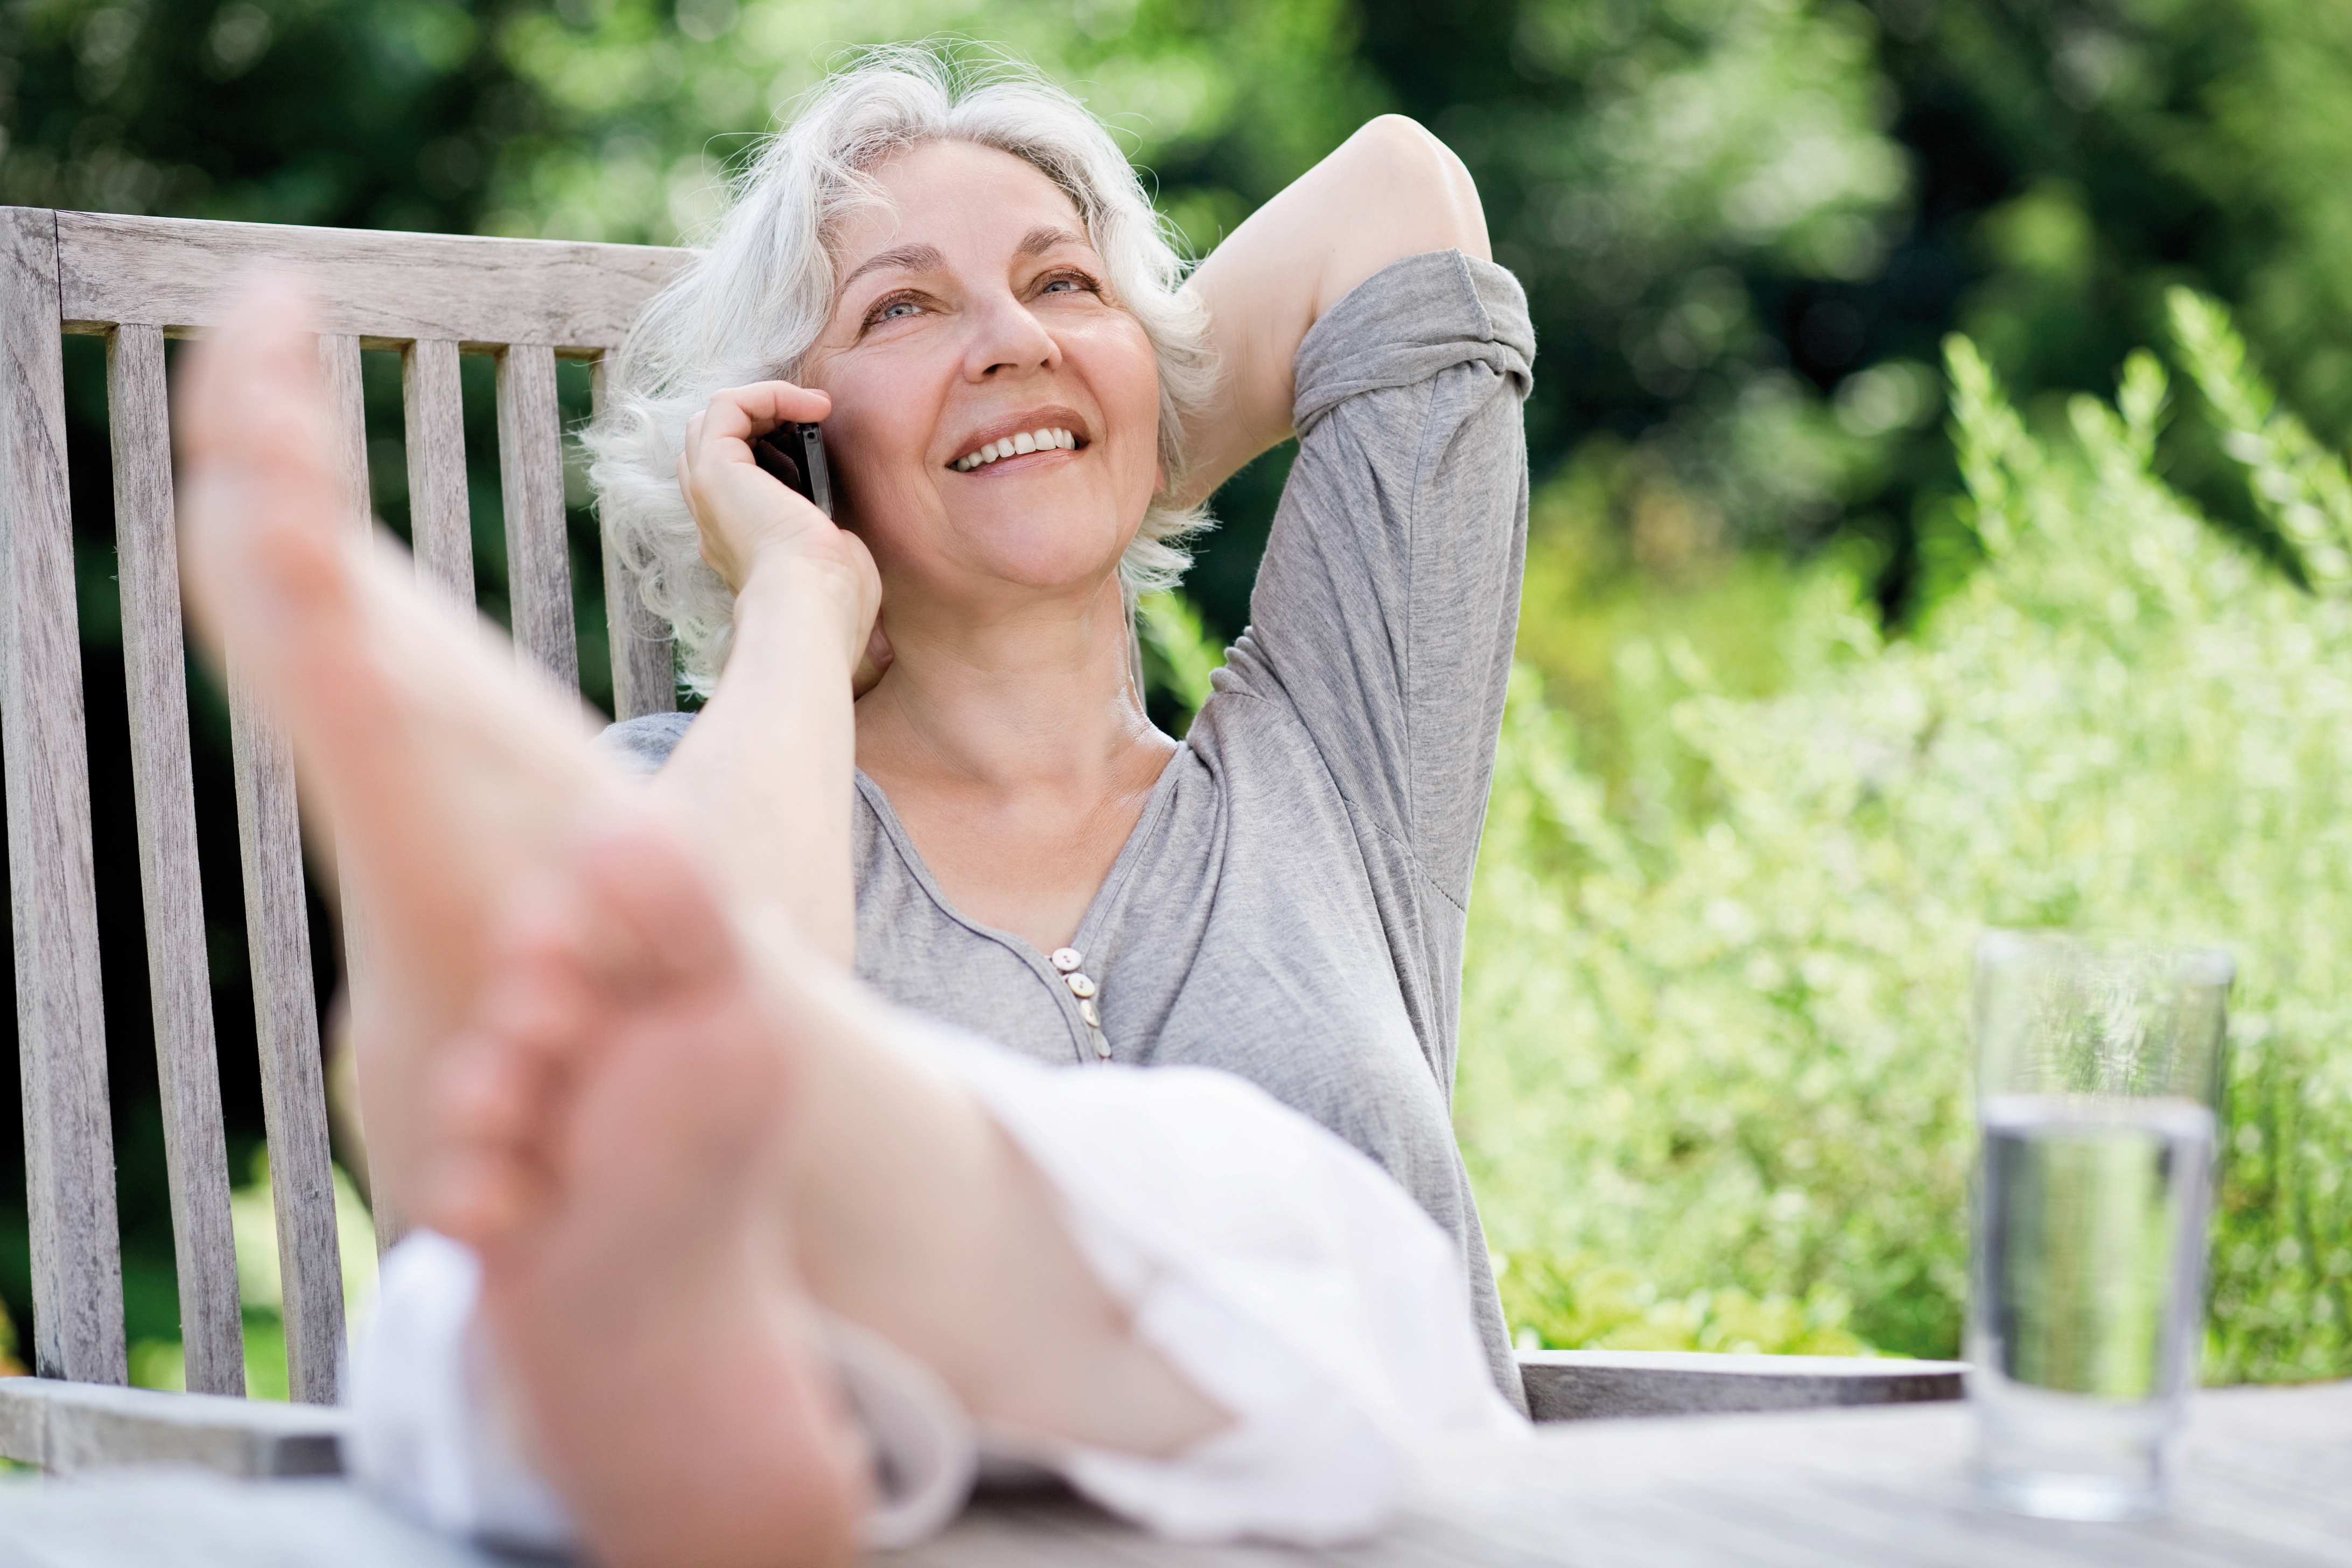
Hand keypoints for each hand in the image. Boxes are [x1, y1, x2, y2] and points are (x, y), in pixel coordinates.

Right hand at [678, 382, 883, 675]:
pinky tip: (810, 407)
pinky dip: (769, 393)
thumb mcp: (831, 563)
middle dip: (759, 420)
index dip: (768, 448)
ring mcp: (709, 492)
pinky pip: (728, 404)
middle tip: (811, 423)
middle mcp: (714, 517)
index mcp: (737, 543)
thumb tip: (839, 533)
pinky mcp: (716, 469)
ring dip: (764, 401)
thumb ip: (824, 540)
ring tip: (812, 409)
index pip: (732, 480)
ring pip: (711, 420)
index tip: (819, 449)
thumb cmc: (832, 601)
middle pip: (712, 443)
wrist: (811, 607)